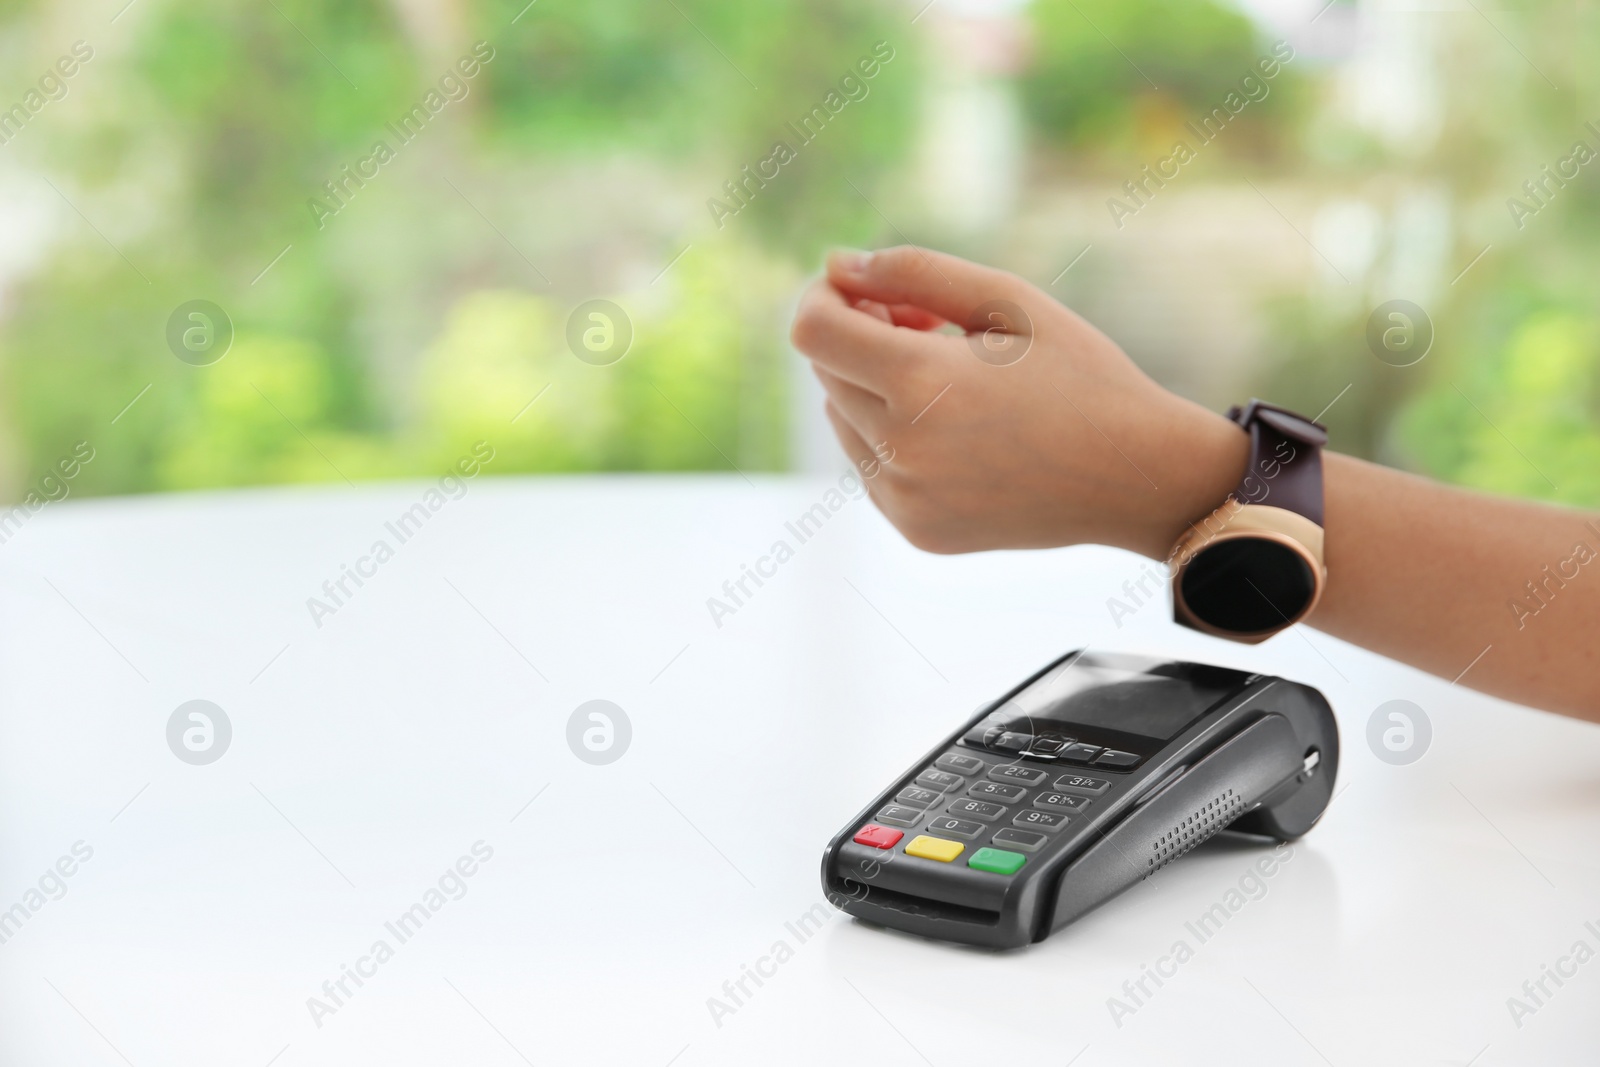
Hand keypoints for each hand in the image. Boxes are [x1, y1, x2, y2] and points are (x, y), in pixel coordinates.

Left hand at [790, 246, 1247, 557]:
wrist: (1137, 478)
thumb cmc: (1080, 375)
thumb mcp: (1009, 301)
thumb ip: (914, 272)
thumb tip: (837, 265)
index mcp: (922, 383)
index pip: (813, 330)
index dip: (825, 297)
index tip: (861, 288)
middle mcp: (901, 450)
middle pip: (827, 373)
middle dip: (862, 338)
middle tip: (931, 327)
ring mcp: (905, 500)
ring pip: (842, 420)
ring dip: (874, 390)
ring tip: (951, 379)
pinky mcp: (916, 530)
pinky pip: (870, 468)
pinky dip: (893, 440)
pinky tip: (958, 430)